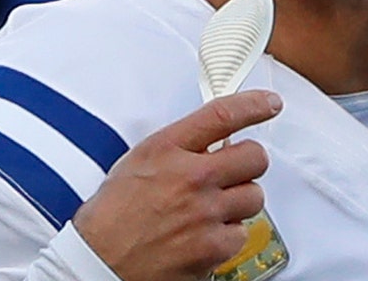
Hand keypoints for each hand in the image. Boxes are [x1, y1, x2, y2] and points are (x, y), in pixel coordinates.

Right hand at [72, 90, 282, 280]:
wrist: (98, 264)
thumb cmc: (112, 217)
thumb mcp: (138, 163)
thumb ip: (179, 148)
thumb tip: (214, 142)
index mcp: (167, 149)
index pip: (222, 114)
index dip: (254, 105)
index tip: (269, 103)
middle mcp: (190, 177)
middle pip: (254, 157)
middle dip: (248, 164)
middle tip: (233, 173)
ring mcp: (205, 212)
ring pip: (254, 196)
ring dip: (239, 202)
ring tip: (211, 210)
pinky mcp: (212, 247)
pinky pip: (241, 234)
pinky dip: (227, 237)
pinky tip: (203, 236)